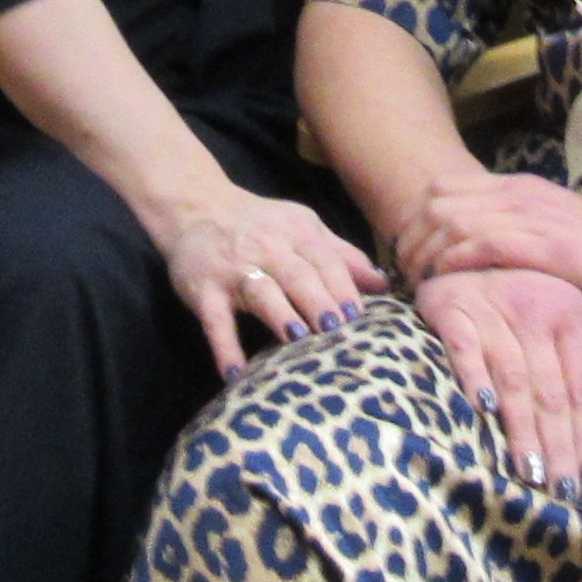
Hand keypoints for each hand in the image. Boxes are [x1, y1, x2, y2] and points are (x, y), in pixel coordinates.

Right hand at [160, 193, 386, 381]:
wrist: (196, 208)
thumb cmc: (261, 225)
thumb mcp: (303, 228)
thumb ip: (342, 255)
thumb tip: (385, 284)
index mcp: (297, 233)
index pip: (325, 260)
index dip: (343, 287)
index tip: (359, 316)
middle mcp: (268, 249)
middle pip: (298, 275)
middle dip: (318, 301)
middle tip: (336, 329)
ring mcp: (234, 271)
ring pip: (261, 293)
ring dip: (280, 315)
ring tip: (298, 339)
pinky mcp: (205, 291)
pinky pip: (215, 321)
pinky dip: (224, 347)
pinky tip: (235, 374)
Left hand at [396, 173, 581, 322]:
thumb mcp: (555, 234)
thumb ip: (517, 233)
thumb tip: (475, 251)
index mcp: (521, 188)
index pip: (444, 188)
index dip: (416, 218)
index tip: (407, 253)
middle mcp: (522, 195)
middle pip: (438, 200)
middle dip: (410, 235)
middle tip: (402, 272)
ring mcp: (534, 218)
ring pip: (454, 221)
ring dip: (425, 252)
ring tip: (414, 282)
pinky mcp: (547, 248)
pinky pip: (482, 247)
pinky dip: (455, 264)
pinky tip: (445, 284)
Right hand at [415, 268, 581, 497]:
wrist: (471, 244)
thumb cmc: (529, 288)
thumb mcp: (577, 314)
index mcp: (570, 313)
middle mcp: (535, 309)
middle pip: (552, 391)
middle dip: (559, 446)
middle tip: (562, 492)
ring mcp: (493, 308)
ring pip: (515, 379)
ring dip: (523, 429)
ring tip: (530, 473)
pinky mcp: (453, 308)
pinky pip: (465, 349)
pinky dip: (475, 378)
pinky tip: (485, 410)